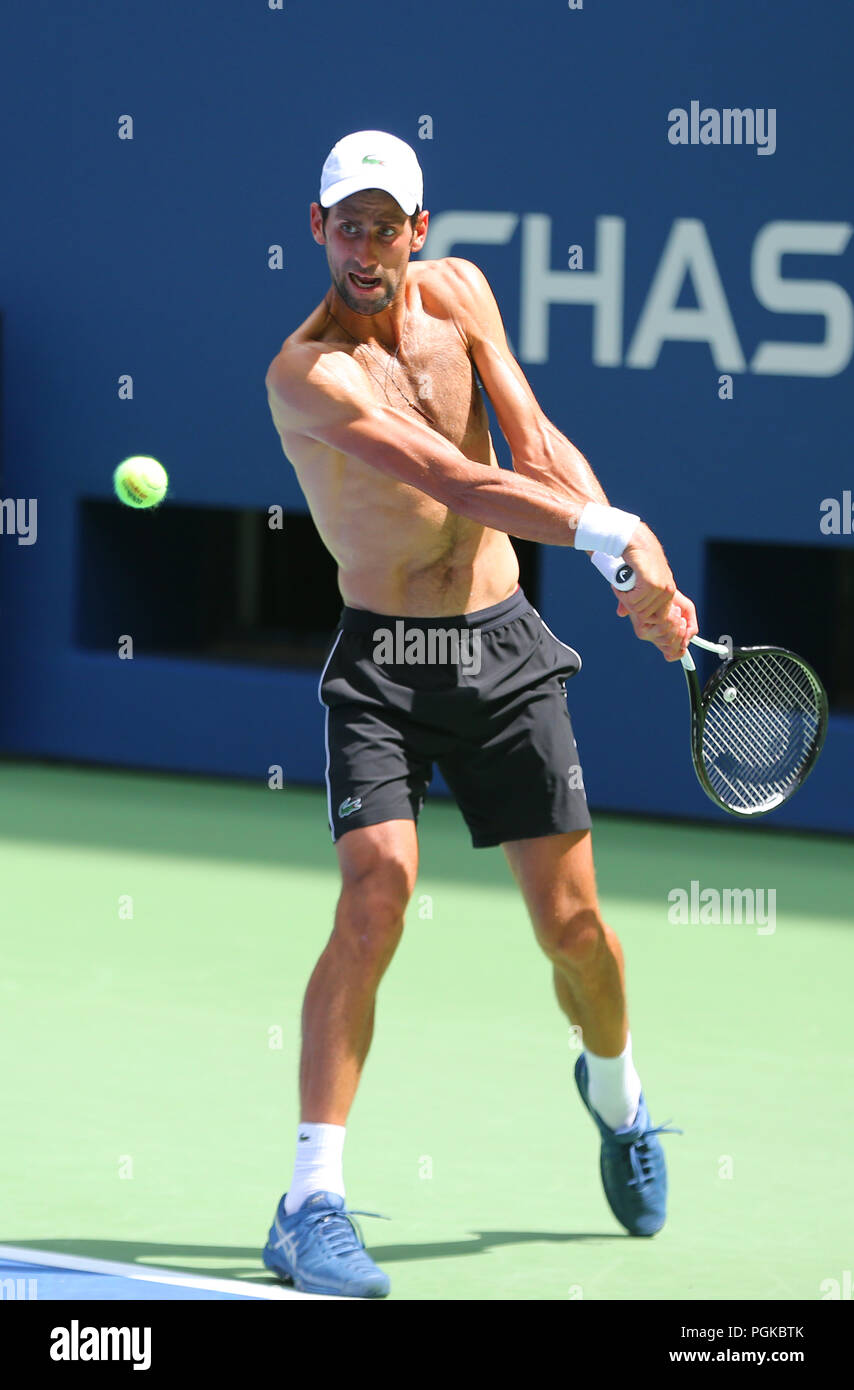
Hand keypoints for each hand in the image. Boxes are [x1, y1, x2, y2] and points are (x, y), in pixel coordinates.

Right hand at [614, 525, 697, 660]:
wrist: (630, 540)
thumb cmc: (630, 562)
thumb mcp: (633, 587)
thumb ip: (632, 603)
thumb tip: (624, 615)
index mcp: (669, 597)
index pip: (681, 627)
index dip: (675, 642)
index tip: (668, 651)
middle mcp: (669, 594)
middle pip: (661, 628)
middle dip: (648, 627)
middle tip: (634, 612)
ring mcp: (663, 589)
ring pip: (643, 615)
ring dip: (629, 604)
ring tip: (623, 587)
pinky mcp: (653, 584)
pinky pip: (636, 604)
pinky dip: (625, 597)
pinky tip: (621, 585)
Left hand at [616, 587, 698, 660]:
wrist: (660, 584)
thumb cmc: (672, 597)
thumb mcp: (687, 611)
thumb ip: (692, 627)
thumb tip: (686, 642)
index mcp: (663, 637)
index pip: (671, 655)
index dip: (679, 652)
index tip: (684, 642)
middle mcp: (654, 637)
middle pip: (671, 648)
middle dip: (681, 633)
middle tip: (681, 619)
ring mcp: (647, 633)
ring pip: (668, 639)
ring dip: (677, 624)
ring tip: (675, 611)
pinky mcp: (642, 625)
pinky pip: (663, 629)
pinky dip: (672, 619)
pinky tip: (672, 610)